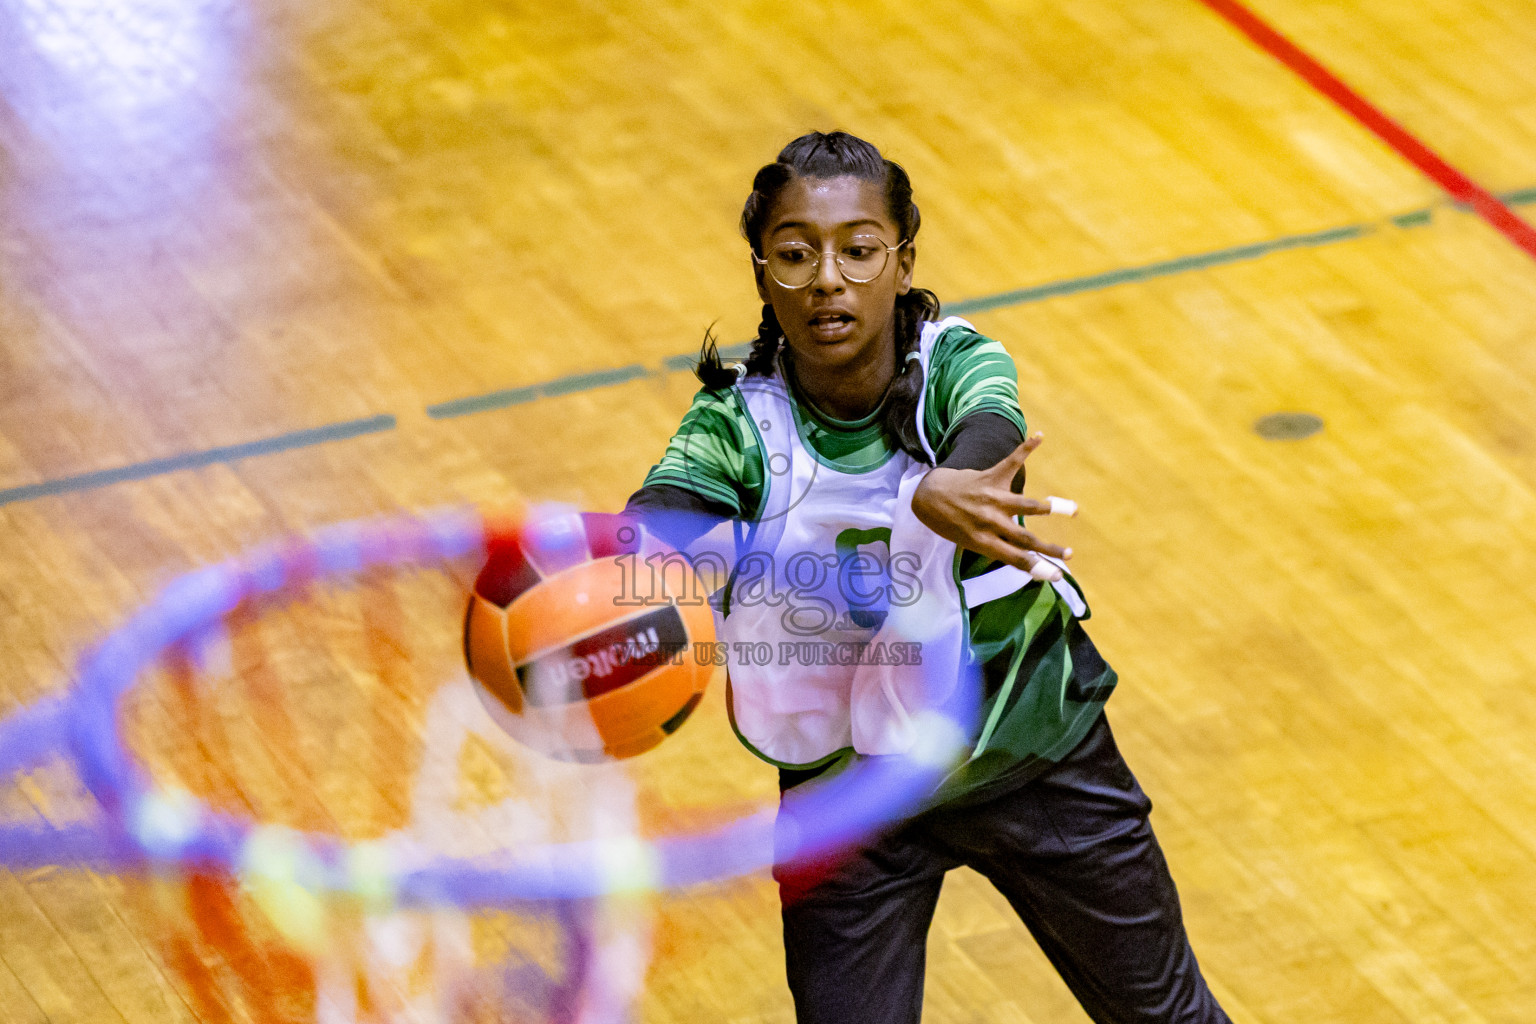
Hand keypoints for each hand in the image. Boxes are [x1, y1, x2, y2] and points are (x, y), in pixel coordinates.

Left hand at [911, 433, 1075, 580]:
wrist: (928, 497)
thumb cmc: (950, 524)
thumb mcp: (969, 543)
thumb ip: (996, 548)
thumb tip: (1027, 561)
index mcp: (982, 541)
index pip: (1015, 559)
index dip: (1038, 569)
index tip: (1059, 575)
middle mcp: (989, 521)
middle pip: (1025, 538)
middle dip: (1049, 548)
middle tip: (1070, 554)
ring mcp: (991, 498)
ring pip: (1026, 505)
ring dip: (1051, 507)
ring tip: (1072, 509)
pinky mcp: (989, 477)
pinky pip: (1011, 461)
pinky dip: (1025, 448)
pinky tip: (1039, 436)